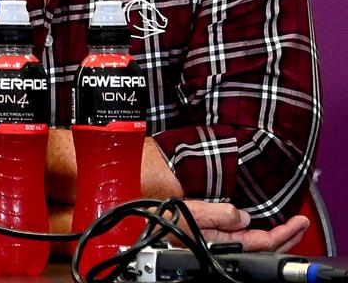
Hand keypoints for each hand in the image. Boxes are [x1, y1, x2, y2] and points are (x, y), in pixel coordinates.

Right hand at [183, 200, 308, 252]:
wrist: (157, 223)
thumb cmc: (171, 220)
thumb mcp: (197, 212)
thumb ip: (222, 214)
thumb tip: (243, 216)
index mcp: (228, 243)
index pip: (266, 240)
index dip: (286, 231)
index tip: (298, 221)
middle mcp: (229, 247)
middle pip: (267, 247)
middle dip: (289, 236)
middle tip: (302, 224)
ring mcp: (226, 245)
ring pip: (260, 245)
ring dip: (279, 237)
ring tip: (291, 228)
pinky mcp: (221, 241)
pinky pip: (250, 241)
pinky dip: (264, 236)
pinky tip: (266, 230)